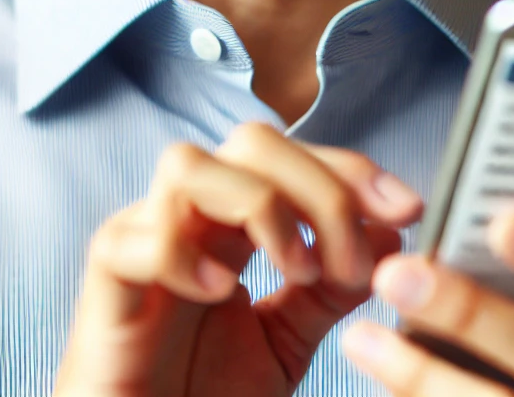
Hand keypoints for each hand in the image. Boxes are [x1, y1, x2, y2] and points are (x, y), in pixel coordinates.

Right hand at [53, 122, 422, 395]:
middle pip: (250, 142)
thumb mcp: (286, 339)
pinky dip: (183, 253)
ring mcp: (142, 239)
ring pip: (189, 164)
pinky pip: (135, 237)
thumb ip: (330, 287)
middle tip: (353, 260)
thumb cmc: (200, 396)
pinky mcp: (107, 281)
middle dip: (318, 186)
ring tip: (295, 270)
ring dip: (258, 205)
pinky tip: (221, 292)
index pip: (293, 157)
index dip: (351, 170)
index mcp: (230, 222)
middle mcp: (189, 216)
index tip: (407, 208)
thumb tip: (389, 233)